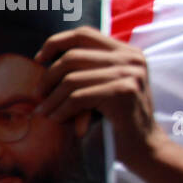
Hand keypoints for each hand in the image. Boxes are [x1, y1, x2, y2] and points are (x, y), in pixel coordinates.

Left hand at [34, 27, 162, 167]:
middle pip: (72, 56)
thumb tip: (42, 58)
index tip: (38, 60)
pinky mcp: (123, 92)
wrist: (144, 148)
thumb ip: (86, 69)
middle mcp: (131, 58)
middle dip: (48, 77)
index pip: (83, 34)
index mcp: (126, 52)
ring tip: (43, 112)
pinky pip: (78, 97)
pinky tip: (57, 119)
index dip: (55, 43)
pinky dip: (62, 109)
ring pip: (71, 79)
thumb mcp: (103, 86)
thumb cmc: (116, 119)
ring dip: (52, 99)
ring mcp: (129, 74)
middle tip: (38, 95)